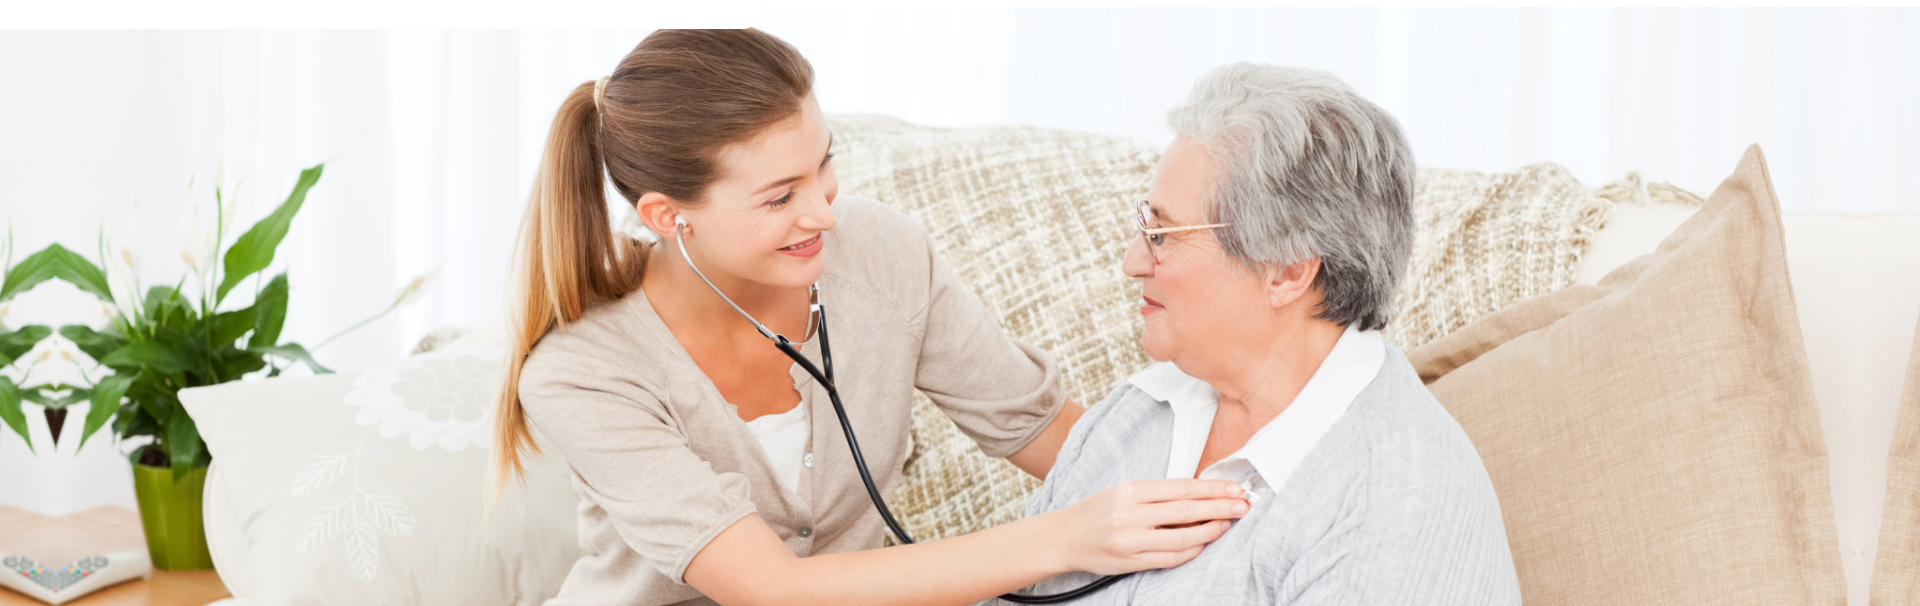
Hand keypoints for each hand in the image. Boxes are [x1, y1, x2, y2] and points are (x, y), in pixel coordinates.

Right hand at [1046, 479, 1247, 575]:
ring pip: (1181, 538)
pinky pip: (1169, 558)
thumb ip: (1157, 493)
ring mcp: (1130, 541)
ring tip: (1227, 524)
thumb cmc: (1097, 511)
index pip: (1180, 488)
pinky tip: (1204, 542)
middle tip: (1242, 505)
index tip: (1233, 487)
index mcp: (1129, 491)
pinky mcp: (1131, 562)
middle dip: (1218, 507)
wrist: (1064, 537)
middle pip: (1185, 511)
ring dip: (1209, 531)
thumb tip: (1199, 494)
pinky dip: (1191, 550)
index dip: (1211, 488)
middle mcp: (1130, 515)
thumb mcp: (1123, 491)